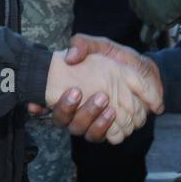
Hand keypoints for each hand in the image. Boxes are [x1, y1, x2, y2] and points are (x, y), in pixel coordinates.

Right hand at [44, 36, 163, 143]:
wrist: (147, 72)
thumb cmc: (117, 59)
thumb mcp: (100, 46)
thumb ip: (82, 45)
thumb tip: (69, 57)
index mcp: (69, 92)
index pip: (44, 103)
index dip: (36, 107)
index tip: (34, 103)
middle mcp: (77, 111)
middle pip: (62, 120)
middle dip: (67, 109)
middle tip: (79, 92)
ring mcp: (93, 122)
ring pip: (83, 130)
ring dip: (90, 119)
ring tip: (104, 104)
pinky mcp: (111, 129)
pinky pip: (105, 136)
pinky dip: (107, 128)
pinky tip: (113, 116)